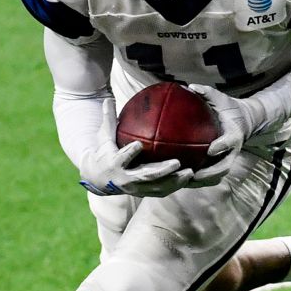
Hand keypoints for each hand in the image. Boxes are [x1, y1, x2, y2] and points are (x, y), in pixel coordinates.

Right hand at [78, 99, 193, 196]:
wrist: (99, 178)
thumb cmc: (105, 152)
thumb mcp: (104, 136)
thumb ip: (108, 119)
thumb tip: (108, 98)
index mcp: (114, 164)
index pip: (121, 159)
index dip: (129, 154)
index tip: (138, 145)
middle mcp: (126, 179)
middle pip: (145, 176)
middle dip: (162, 171)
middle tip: (177, 162)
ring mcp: (136, 188)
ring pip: (157, 187)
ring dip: (174, 181)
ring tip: (190, 172)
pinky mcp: (145, 193)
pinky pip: (163, 191)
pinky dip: (176, 185)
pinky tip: (190, 177)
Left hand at [185, 84, 260, 187]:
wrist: (245, 120)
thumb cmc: (229, 108)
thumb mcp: (221, 98)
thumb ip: (207, 93)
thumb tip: (190, 86)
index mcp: (234, 135)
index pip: (229, 142)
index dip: (221, 147)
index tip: (211, 149)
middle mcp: (232, 150)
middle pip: (224, 166)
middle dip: (210, 173)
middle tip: (194, 175)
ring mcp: (228, 159)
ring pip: (217, 175)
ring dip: (203, 181)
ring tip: (184, 183)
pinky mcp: (221, 164)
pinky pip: (212, 176)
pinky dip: (199, 181)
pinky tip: (182, 182)